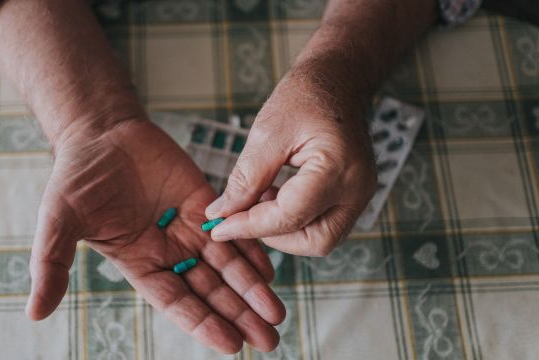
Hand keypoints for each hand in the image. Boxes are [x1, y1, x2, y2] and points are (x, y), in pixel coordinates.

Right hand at [26, 114, 284, 352]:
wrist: (101, 132)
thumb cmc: (76, 178)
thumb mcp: (58, 222)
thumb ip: (51, 265)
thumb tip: (34, 314)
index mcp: (140, 264)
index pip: (177, 302)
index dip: (203, 323)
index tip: (231, 345)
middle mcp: (169, 251)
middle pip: (210, 290)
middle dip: (238, 314)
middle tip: (269, 340)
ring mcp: (189, 226)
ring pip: (226, 264)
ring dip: (252, 289)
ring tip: (277, 314)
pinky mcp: (204, 201)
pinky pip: (232, 229)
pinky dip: (251, 247)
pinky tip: (270, 268)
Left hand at [205, 57, 376, 255]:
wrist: (336, 81)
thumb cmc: (304, 97)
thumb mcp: (266, 133)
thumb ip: (245, 178)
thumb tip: (221, 213)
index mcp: (337, 169)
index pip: (290, 216)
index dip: (250, 226)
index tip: (219, 227)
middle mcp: (357, 189)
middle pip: (315, 242)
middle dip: (274, 236)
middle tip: (243, 215)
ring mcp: (360, 195)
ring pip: (321, 238)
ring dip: (285, 230)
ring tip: (260, 198)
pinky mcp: (353, 195)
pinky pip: (324, 223)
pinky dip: (296, 220)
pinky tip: (275, 196)